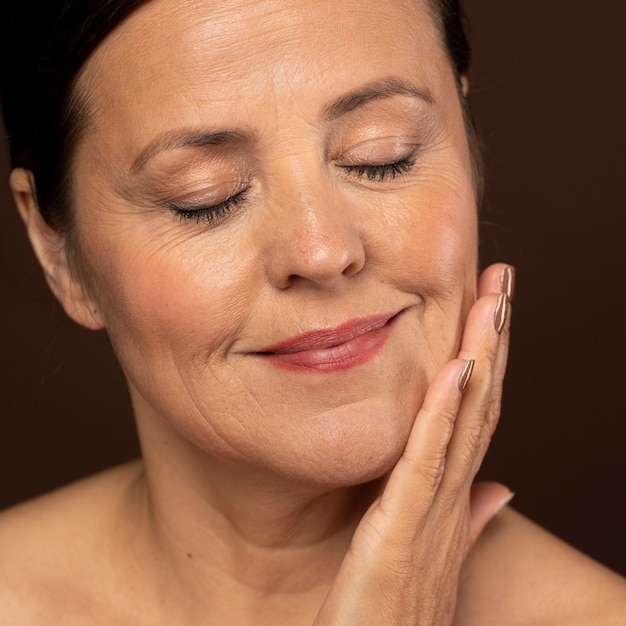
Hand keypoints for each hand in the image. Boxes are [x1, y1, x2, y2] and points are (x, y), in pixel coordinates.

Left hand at [314, 263, 514, 624]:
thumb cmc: (392, 618)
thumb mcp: (433, 561)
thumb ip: (465, 522)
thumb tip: (497, 488)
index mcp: (449, 503)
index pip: (477, 419)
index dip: (492, 363)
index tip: (495, 311)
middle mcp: (449, 503)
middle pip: (479, 408)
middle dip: (494, 342)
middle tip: (503, 282)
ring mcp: (429, 518)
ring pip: (462, 424)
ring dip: (482, 358)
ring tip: (493, 302)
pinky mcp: (397, 535)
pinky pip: (424, 464)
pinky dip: (443, 414)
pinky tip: (456, 368)